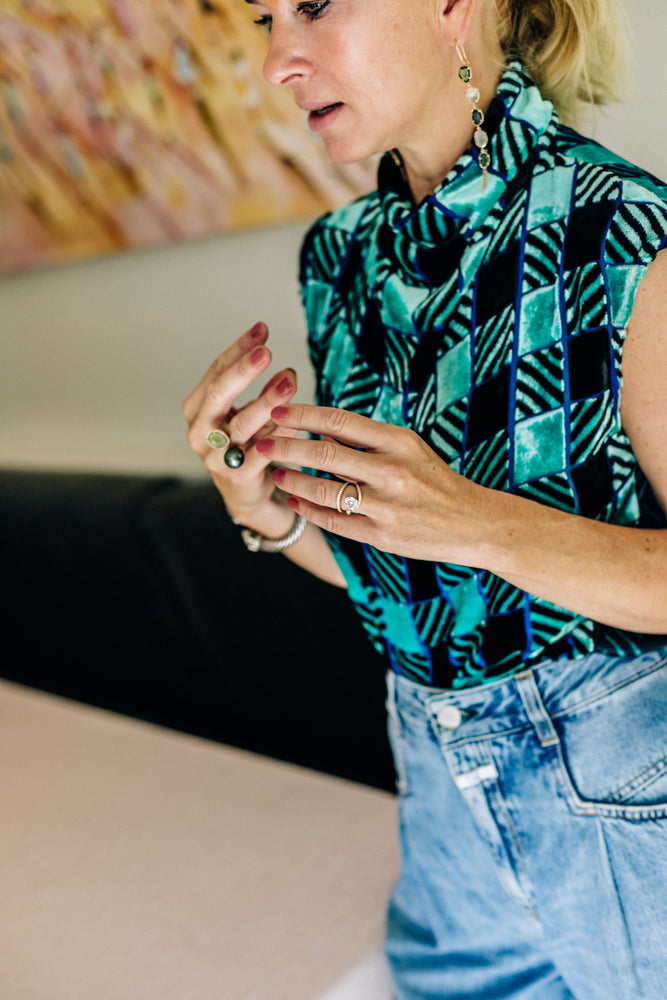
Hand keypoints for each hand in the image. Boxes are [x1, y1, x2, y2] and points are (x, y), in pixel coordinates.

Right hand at [182, 322, 299, 522]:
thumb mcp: (246, 410)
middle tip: (266, 351)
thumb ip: (258, 387)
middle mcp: (199, 431)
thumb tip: (279, 362)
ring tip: (289, 380)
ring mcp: (215, 456)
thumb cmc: (245, 443)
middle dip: (243, 371)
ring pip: (242, 424)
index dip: (239, 349)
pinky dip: (279, 434)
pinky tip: (295, 420)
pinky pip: (261, 451)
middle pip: (219, 395)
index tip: (262, 328)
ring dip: (267, 400)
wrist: (246, 492)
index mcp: (197, 409)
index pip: (216, 371)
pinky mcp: (237, 477)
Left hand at [259, 403, 492, 563]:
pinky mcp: (380, 535)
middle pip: (323, 455)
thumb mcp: (409, 448)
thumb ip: (368, 440)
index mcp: (398, 442)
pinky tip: (294, 500)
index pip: (338, 422)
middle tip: (260, 442)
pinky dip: (308, 509)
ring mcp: (385, 506)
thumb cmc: (436, 480)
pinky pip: (333, 520)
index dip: (302, 415)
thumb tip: (321, 431)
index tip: (277, 411)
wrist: (473, 522)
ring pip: (322, 490)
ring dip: (291, 481)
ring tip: (275, 473)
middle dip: (284, 447)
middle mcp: (391, 472)